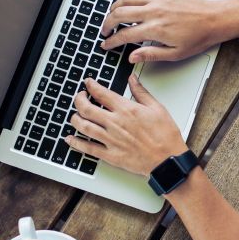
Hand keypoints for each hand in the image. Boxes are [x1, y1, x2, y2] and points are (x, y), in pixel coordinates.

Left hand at [66, 75, 186, 175]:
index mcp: (126, 109)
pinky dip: (76, 143)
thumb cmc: (165, 136)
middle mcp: (115, 123)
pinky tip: (71, 139)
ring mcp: (111, 139)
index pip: (101, 93)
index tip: (88, 83)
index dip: (91, 86)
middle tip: (79, 97)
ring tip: (75, 115)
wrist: (168, 160)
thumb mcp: (157, 108)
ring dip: (75, 119)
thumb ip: (142, 92)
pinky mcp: (110, 155)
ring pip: (83, 126)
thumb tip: (133, 79)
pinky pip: (88, 148)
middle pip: (86, 108)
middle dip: (79, 100)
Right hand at [100, 0, 231, 62]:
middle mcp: (154, 11)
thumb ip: (151, 54)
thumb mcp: (175, 54)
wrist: (214, 19)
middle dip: (107, 23)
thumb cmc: (199, 36)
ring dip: (114, 8)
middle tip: (105, 31)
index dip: (112, 41)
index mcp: (155, 29)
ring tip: (110, 16)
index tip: (106, 44)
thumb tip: (132, 57)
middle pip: (120, 14)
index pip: (125, 35)